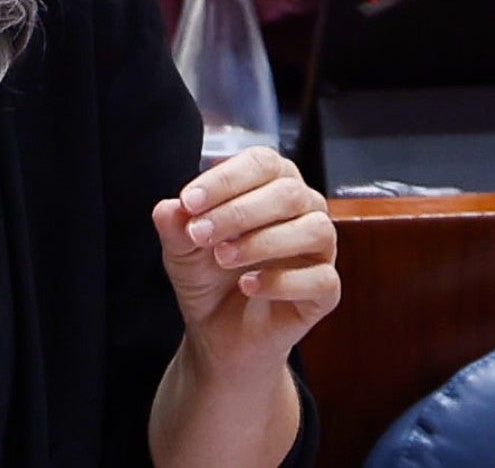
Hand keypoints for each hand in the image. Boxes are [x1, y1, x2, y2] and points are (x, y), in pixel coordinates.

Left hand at [153, 147, 337, 376]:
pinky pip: (321, 279)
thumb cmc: (206, 275)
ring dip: (262, 242)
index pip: (262, 163)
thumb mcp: (180, 249)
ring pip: (315, 229)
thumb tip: (169, 208)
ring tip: (223, 258)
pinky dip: (281, 282)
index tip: (189, 202)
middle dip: (239, 211)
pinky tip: (248, 286)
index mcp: (270, 185)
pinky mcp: (325, 290)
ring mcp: (319, 251)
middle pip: (288, 192)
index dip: (225, 179)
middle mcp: (303, 210)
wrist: (216, 330)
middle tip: (201, 233)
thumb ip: (175, 226)